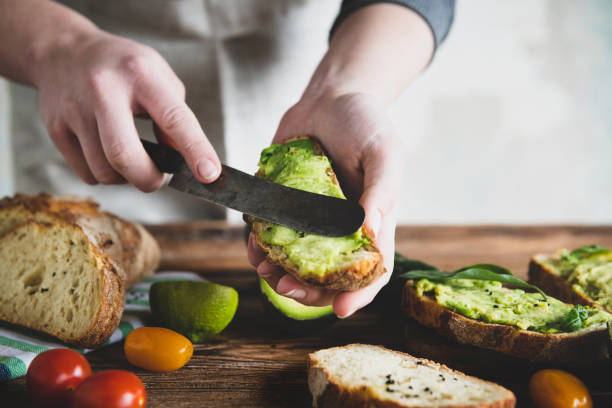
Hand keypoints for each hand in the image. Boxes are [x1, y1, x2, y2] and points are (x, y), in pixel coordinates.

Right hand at [34, 29, 220, 190]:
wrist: (62, 52)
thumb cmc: (122, 68)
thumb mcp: (158, 78)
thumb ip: (176, 117)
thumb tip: (185, 160)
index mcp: (140, 74)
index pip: (174, 118)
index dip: (195, 150)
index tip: (209, 174)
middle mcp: (103, 90)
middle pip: (124, 156)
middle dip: (149, 179)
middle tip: (160, 178)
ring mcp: (74, 110)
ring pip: (104, 172)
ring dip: (126, 178)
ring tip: (132, 158)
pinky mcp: (55, 128)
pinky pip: (86, 173)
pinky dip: (105, 175)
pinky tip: (108, 154)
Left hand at [248, 92, 402, 317]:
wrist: (328, 97)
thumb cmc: (365, 122)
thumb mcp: (384, 152)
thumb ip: (382, 191)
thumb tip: (371, 232)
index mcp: (371, 223)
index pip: (370, 271)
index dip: (359, 295)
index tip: (341, 310)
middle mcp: (338, 228)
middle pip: (327, 278)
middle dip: (307, 292)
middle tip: (286, 289)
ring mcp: (309, 220)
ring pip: (294, 263)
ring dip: (277, 274)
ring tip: (264, 270)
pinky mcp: (283, 205)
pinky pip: (270, 236)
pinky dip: (260, 246)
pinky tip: (253, 244)